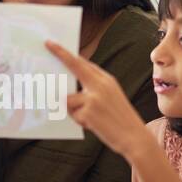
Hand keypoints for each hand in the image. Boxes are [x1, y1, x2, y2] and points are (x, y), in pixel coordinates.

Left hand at [45, 40, 148, 158]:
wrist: (134, 137)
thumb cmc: (120, 119)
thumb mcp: (111, 97)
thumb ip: (92, 88)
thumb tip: (66, 88)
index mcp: (106, 80)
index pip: (83, 63)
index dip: (67, 53)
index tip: (52, 44)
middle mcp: (100, 85)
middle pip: (74, 66)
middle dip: (60, 55)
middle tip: (47, 44)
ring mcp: (93, 97)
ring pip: (68, 98)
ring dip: (73, 110)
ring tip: (90, 118)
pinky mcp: (88, 112)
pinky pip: (72, 114)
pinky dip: (79, 121)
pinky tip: (93, 125)